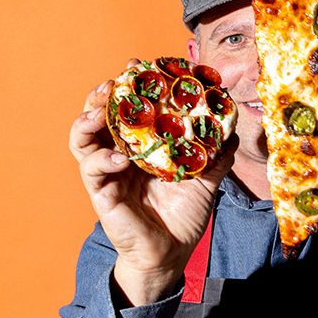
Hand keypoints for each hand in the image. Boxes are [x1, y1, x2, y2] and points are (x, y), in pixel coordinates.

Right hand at [69, 60, 236, 305]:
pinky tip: (119, 157)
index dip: (129, 88)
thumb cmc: (183, 216)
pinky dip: (102, 158)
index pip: (128, 111)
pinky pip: (92, 169)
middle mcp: (120, 154)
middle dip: (102, 96)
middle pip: (99, 116)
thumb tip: (234, 131)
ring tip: (99, 111)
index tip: (137, 66)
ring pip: (83, 138)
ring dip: (87, 119)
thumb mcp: (205, 180)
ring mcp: (108, 172)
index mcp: (141, 147)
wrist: (171, 251)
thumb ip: (217, 156)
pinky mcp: (101, 192)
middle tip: (113, 82)